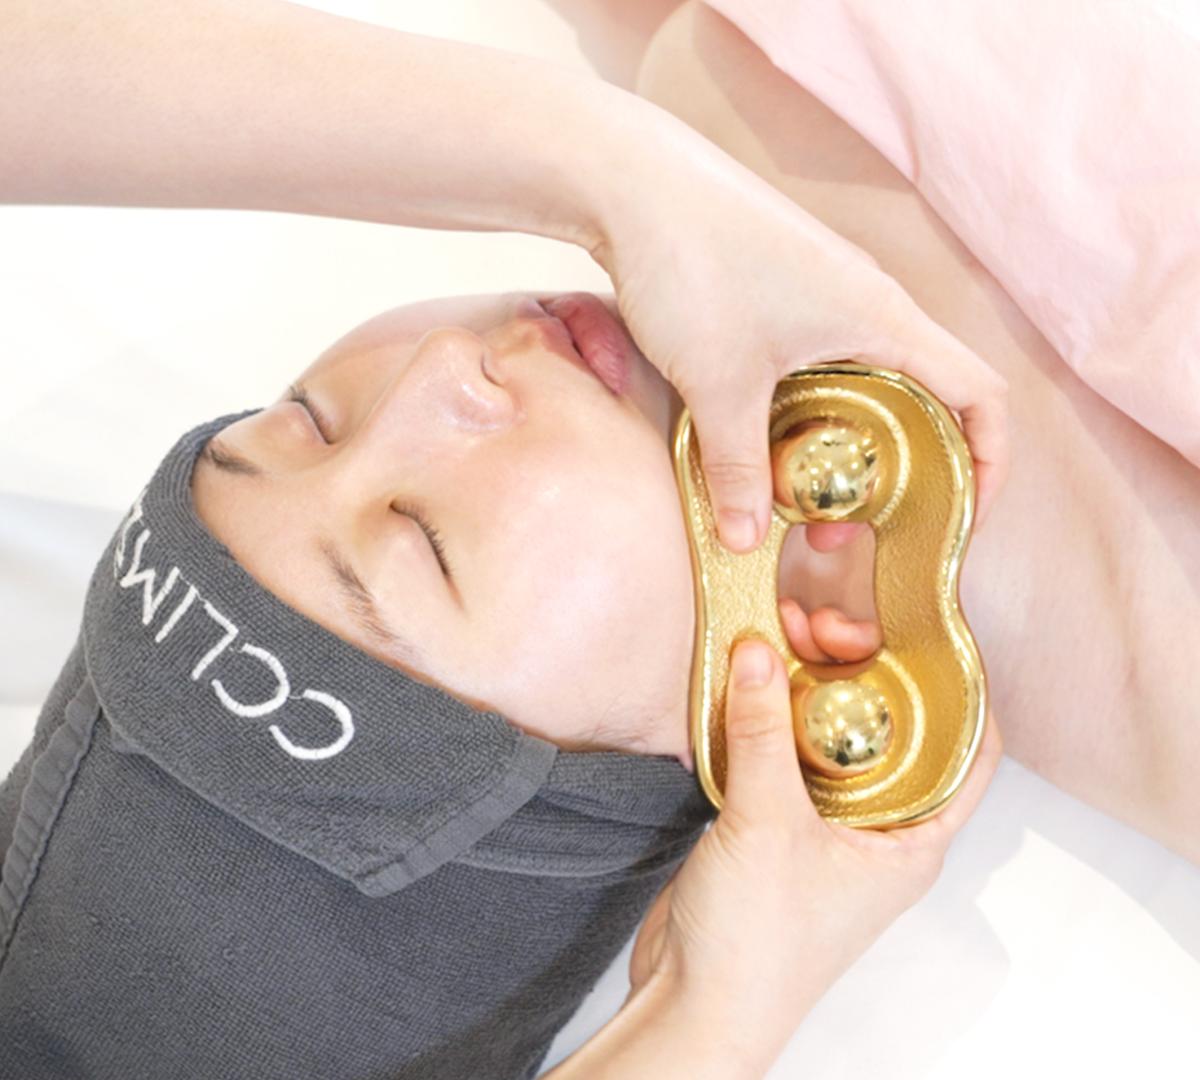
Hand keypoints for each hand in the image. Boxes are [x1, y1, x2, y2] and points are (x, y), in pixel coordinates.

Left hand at [589, 139, 1008, 552]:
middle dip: (899, 471)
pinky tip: (764, 438)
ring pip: (867, 381)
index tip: (961, 513)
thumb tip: (743, 539)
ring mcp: (826, 290)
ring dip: (848, 441)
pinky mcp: (784, 286)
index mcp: (883, 319)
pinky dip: (813, 408)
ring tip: (799, 491)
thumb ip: (737, 468)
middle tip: (847, 521)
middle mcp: (868, 301)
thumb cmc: (691, 265)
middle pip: (923, 397)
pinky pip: (824, 360)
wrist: (629, 179)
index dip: (987, 461)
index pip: (980, 394)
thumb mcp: (720, 384)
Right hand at [625, 637, 1003, 1049]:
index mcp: (909, 838)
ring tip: (779, 635)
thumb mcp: (768, 828)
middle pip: (887, 728)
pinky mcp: (773, 822)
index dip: (959, 687)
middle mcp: (874, 827)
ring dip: (806, 684)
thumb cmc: (758, 948)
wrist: (694, 1004)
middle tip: (824, 628)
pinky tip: (747, 678)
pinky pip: (781, 751)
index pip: (967, 751)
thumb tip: (758, 652)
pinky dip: (767, 713)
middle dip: (859, 669)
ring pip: (829, 734)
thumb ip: (762, 734)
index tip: (926, 631)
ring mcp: (822, 824)